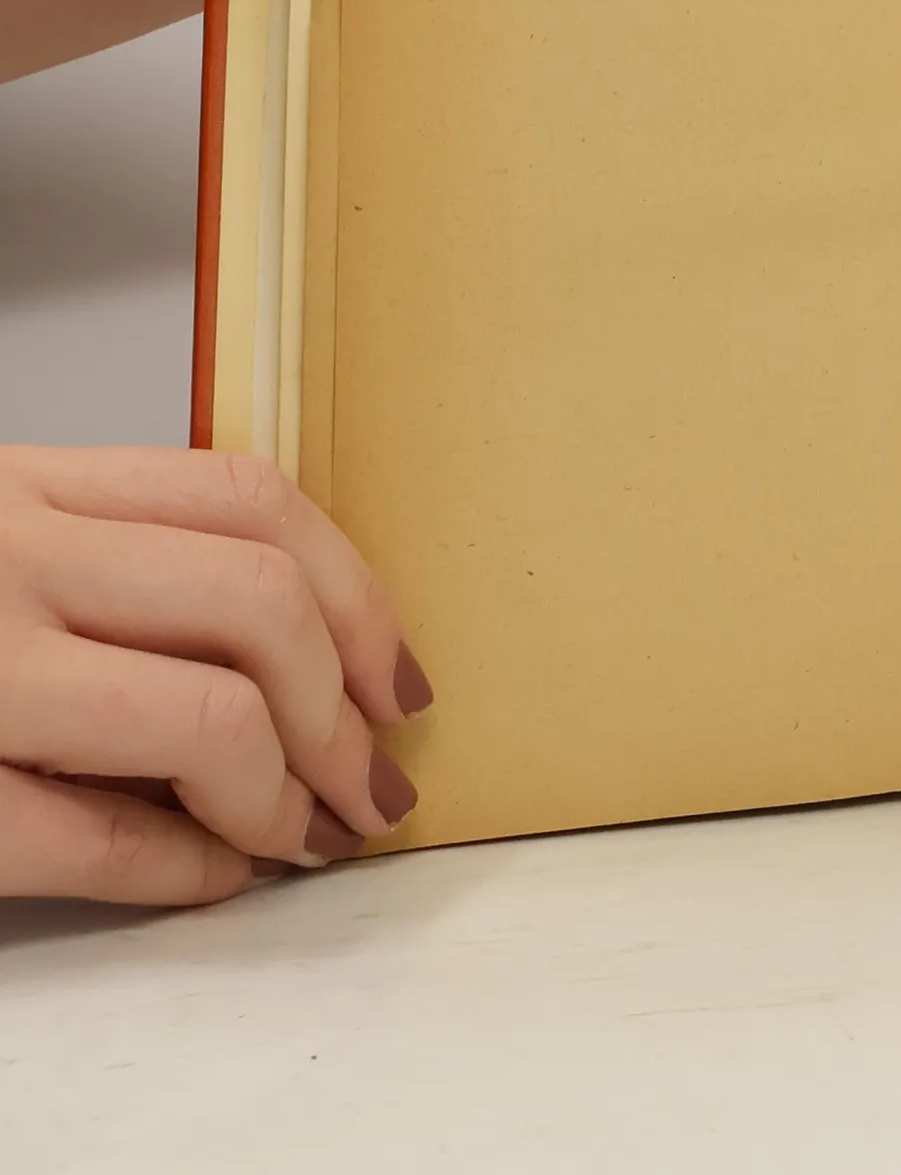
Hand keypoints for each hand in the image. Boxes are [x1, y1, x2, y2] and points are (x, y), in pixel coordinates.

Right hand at [0, 446, 431, 904]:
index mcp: (26, 489)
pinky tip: (216, 874)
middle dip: (344, 713)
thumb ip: (113, 576)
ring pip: (212, 715)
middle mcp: (5, 559)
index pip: (248, 500)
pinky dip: (186, 867)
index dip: (356, 596)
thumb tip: (299, 668)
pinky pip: (103, 841)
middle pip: (260, 603)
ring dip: (287, 793)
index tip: (399, 681)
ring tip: (305, 836)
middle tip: (372, 785)